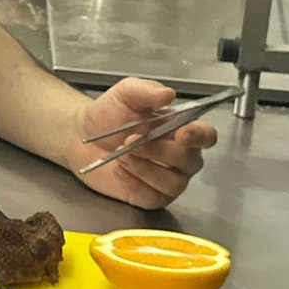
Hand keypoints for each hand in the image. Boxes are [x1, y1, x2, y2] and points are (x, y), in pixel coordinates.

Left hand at [68, 78, 214, 208]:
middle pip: (189, 161)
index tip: (182, 134)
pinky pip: (153, 197)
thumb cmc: (109, 114)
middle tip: (131, 140)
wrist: (82, 136)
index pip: (206, 136)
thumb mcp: (126, 94)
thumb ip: (147, 91)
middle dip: (159, 151)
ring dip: (145, 168)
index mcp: (182, 129)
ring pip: (172, 183)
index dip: (199, 136)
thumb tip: (169, 94)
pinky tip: (119, 170)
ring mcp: (168, 179)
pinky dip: (134, 183)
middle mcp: (181, 156)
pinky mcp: (150, 196)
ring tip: (120, 154)